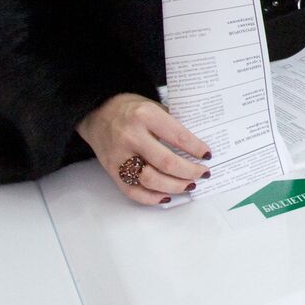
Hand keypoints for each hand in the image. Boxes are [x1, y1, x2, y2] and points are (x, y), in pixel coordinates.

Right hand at [77, 93, 210, 204]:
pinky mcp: (112, 170)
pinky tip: (167, 195)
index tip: (208, 155)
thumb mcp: (154, 106)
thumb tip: (197, 146)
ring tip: (189, 184)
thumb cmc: (130, 109)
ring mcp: (120, 155)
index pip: (178, 137)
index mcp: (146, 116)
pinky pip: (133, 191)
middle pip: (167, 163)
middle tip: (203, 173)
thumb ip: (172, 124)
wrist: (97, 112)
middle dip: (190, 172)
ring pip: (151, 180)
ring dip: (175, 186)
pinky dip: (152, 198)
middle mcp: (132, 136)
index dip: (196, 149)